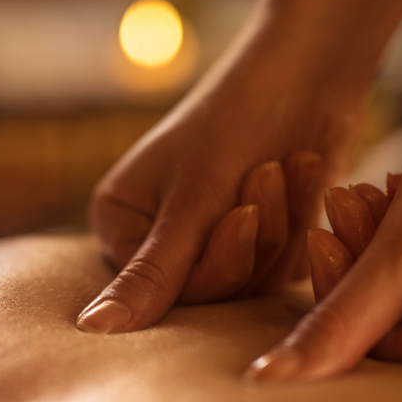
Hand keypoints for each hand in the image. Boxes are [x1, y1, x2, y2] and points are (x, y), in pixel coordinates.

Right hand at [76, 45, 360, 333]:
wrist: (308, 70)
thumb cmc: (237, 120)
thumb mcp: (192, 199)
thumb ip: (151, 273)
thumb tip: (93, 330)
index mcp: (123, 223)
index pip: (167, 290)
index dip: (217, 261)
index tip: (243, 211)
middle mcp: (162, 236)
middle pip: (213, 290)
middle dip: (254, 237)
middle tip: (266, 172)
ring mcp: (212, 236)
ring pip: (254, 279)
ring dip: (281, 222)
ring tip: (284, 162)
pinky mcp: (260, 236)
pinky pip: (284, 263)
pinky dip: (299, 219)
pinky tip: (302, 170)